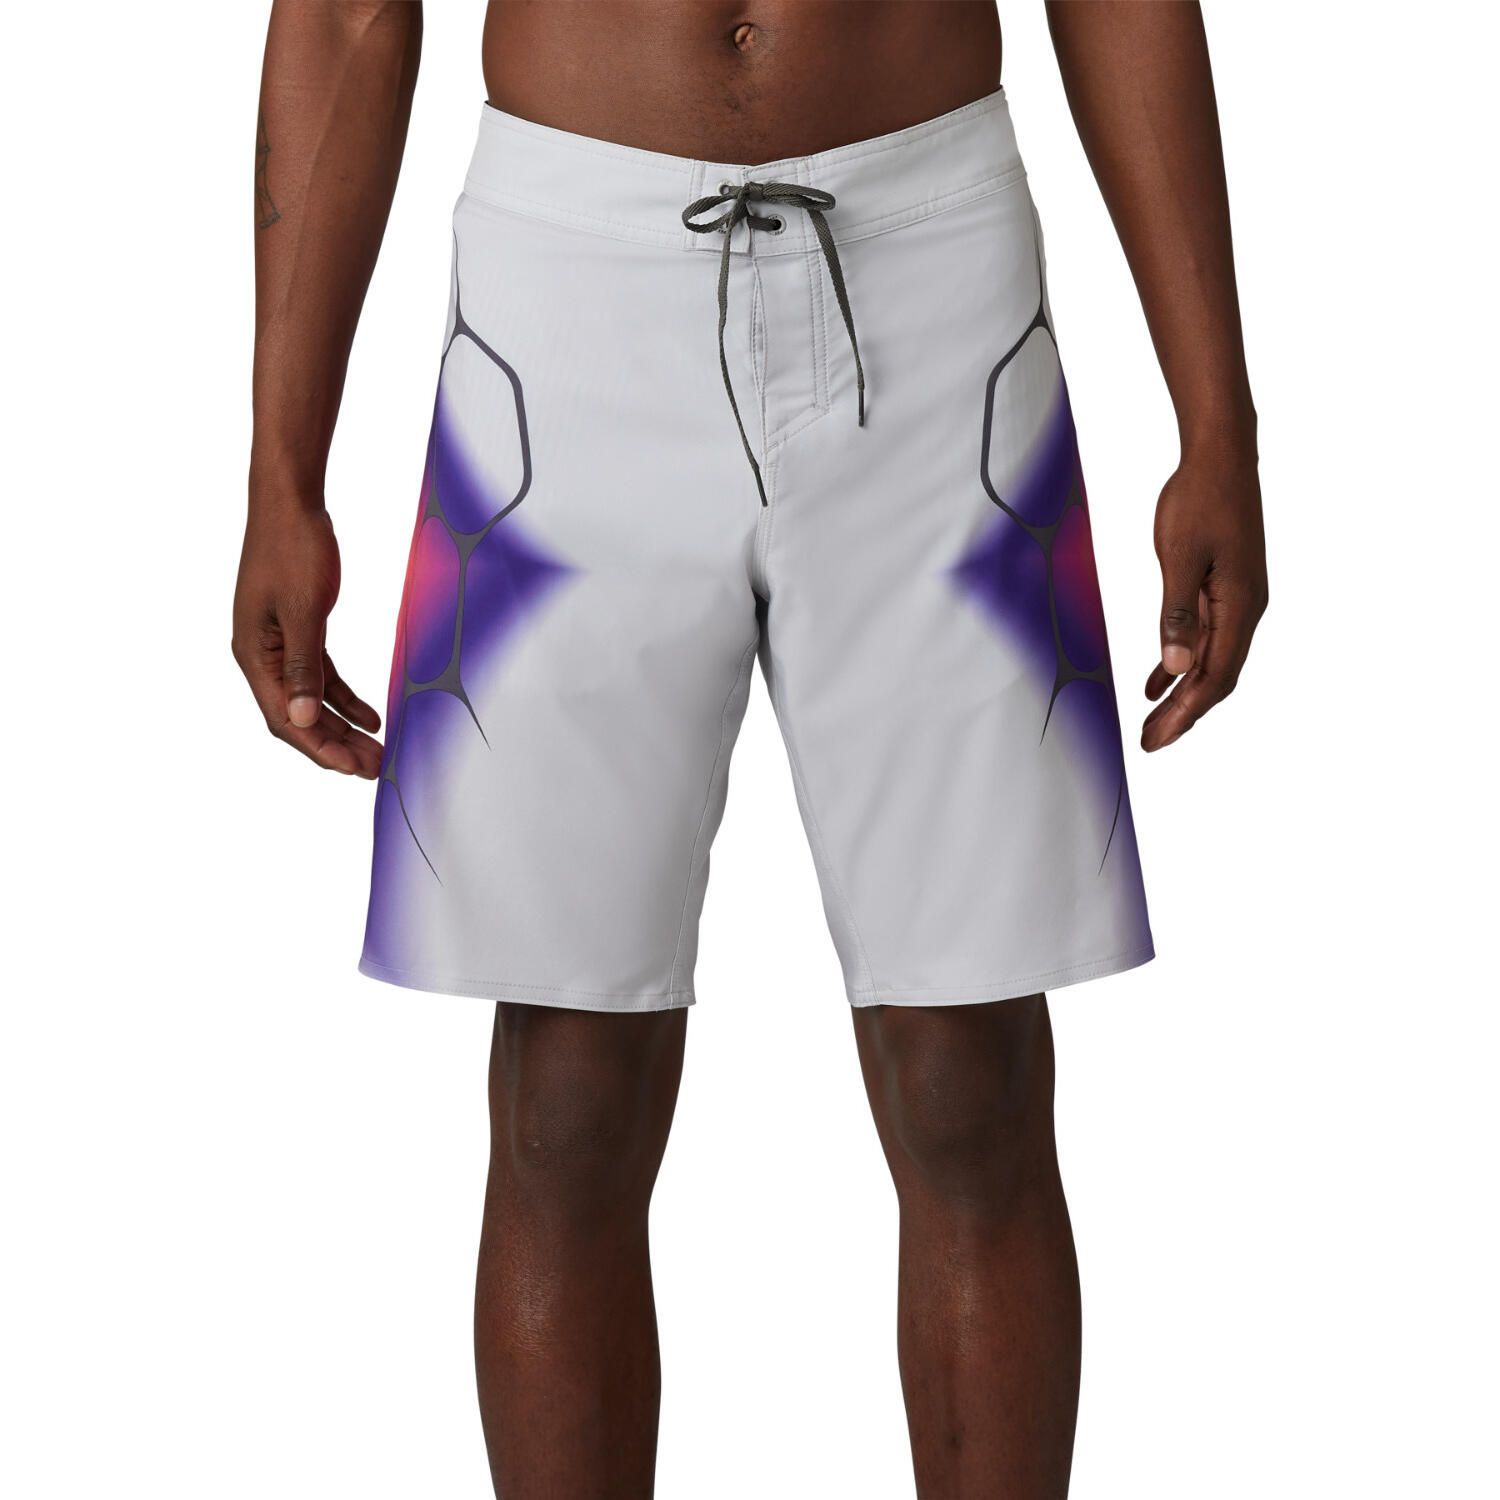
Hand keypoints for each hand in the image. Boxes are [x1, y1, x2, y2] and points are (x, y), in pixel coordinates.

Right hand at [233, 496, 382, 776]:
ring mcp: (278, 645)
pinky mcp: (298, 631)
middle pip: (299, 717)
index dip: (319, 748)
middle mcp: (261, 656)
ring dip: (342, 726)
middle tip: (375, 768)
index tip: (353, 769)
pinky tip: (370, 716)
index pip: (285, 719)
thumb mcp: (303, 610)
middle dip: (336, 745)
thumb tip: (302, 719)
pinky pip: (321, 675)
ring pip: (311, 700)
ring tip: (376, 750)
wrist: (290, 502)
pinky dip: (344, 697)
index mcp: (254, 655)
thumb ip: (304, 667)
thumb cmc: (292, 548)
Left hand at [1142, 456, 1267, 750]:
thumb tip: (1177, 667)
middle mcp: (1245, 610)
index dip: (1186, 714)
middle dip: (1183, 714)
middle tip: (1150, 743)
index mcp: (1240, 606)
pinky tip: (1159, 680)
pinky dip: (1183, 662)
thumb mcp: (1181, 556)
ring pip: (1210, 661)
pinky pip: (1205, 638)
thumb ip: (1178, 613)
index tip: (1157, 739)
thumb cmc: (1200, 499)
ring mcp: (1236, 600)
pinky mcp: (1223, 589)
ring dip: (1182, 693)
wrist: (1221, 456)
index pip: (1215, 677)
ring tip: (1152, 723)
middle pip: (1216, 678)